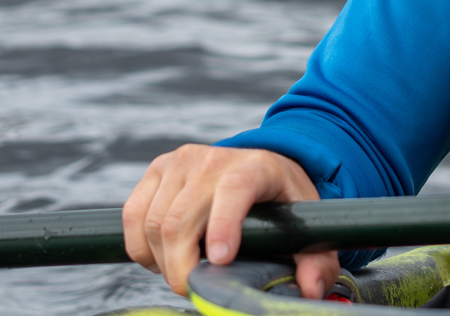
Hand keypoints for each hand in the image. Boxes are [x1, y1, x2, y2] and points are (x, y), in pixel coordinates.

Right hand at [122, 144, 341, 298]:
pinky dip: (140, 247)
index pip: (234, 190)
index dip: (223, 226)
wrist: (258, 166)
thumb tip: (310, 290)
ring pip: (152, 222)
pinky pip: (133, 216)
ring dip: (161, 261)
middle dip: (181, 267)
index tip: (219, 262)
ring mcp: (181, 161)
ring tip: (183, 272)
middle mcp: (214, 159)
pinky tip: (161, 257)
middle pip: (180, 218)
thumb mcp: (307, 225)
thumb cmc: (282, 202)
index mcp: (256, 167)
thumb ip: (316, 261)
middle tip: (194, 290)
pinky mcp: (157, 169)